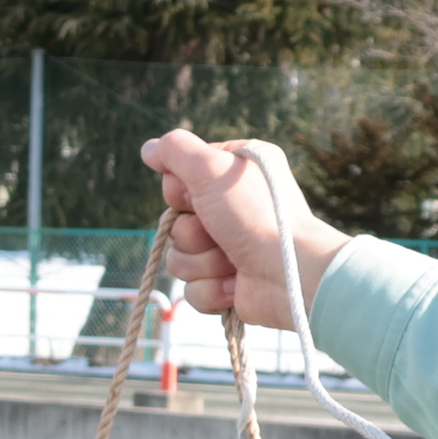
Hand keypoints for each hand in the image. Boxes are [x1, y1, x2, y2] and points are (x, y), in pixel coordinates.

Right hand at [139, 129, 348, 332]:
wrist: (289, 275)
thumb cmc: (256, 217)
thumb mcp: (212, 168)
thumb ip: (175, 150)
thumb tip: (148, 149)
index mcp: (234, 172)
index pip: (178, 179)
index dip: (180, 192)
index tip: (199, 196)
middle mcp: (232, 207)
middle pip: (175, 222)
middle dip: (192, 234)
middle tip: (219, 232)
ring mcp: (229, 247)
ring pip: (180, 258)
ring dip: (202, 263)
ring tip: (232, 261)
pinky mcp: (226, 282)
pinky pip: (192, 289)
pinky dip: (211, 289)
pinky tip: (235, 284)